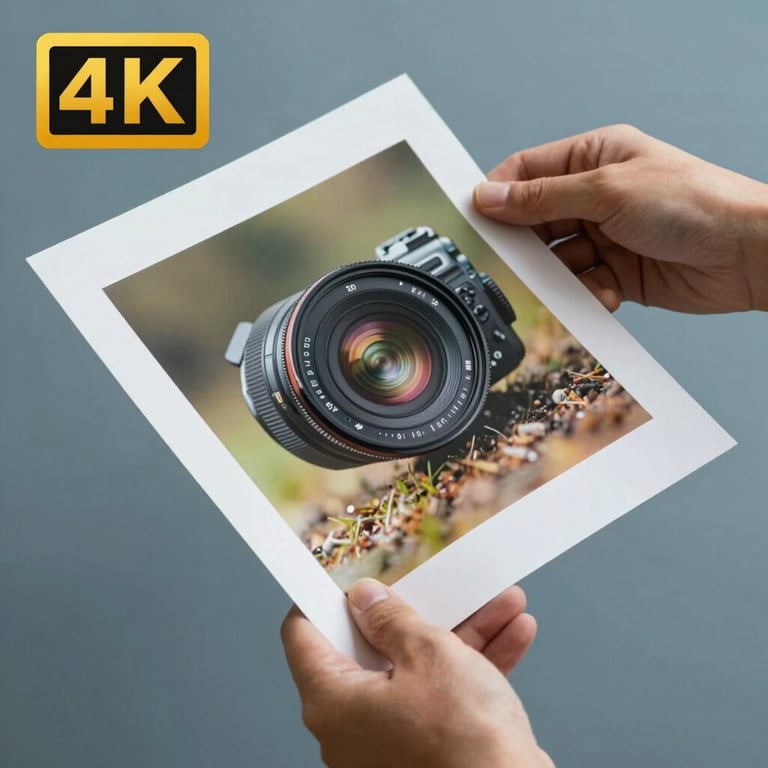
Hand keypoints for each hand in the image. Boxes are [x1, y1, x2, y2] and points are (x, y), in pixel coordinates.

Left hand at [281, 580, 552, 767]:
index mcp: (333, 702)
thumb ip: (392, 618)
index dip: (322, 597)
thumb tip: (367, 598)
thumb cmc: (463, 743)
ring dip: (464, 633)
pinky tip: (513, 634)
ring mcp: (392, 741)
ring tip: (498, 603)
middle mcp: (354, 727)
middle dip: (419, 611)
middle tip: (435, 583)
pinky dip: (476, 666)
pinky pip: (445, 697)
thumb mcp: (428, 654)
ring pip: (421, 668)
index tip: (345, 573)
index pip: (304, 636)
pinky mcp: (429, 751)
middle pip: (374, 648)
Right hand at [473, 124, 767, 312]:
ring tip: (585, 275)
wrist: (747, 253)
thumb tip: (490, 196)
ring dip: (563, 274)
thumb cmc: (694, 203)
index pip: (527, 170)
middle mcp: (595, 195)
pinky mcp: (616, 271)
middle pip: (535, 220)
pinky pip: (580, 284)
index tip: (478, 216)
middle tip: (524, 260)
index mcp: (593, 157)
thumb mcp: (607, 191)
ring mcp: (605, 234)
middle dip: (531, 243)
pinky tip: (606, 292)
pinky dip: (586, 292)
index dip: (499, 193)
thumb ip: (542, 196)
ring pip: (555, 259)